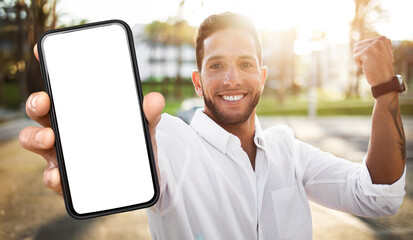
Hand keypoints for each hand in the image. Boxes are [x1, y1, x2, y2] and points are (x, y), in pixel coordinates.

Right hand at [19, 44, 164, 194]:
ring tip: (50, 137)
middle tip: (45, 100)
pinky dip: (52, 176)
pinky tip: (59, 176)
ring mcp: (62, 152)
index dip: (49, 68)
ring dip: (36, 136)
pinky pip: (51, 176)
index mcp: (80, 111)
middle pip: (40, 111)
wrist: (139, 177)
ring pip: (35, 140)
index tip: (43, 52)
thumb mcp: (143, 128)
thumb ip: (148, 115)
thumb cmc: (133, 145)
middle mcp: (65, 128)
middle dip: (36, 103)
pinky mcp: (67, 178)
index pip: (61, 87)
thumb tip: (155, 99)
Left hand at [353, 36, 394, 85]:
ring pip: (356, 50)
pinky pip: (355, 56)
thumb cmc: (381, 69)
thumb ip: (373, 46)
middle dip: (362, 56)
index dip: (366, 53)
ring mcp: (374, 45)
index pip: (364, 43)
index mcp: (383, 39)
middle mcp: (380, 39)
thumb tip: (359, 44)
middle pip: (358, 45)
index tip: (376, 59)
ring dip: (360, 59)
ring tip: (371, 64)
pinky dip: (359, 63)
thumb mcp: (379, 54)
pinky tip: (368, 66)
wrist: (384, 80)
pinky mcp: (367, 51)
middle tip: (373, 62)